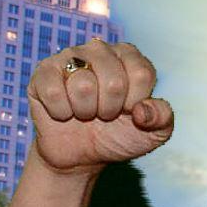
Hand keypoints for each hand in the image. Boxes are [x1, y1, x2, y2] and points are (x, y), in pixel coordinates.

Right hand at [28, 42, 173, 174]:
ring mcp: (69, 57)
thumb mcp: (153, 133)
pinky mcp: (43, 72)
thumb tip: (143, 110)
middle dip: (110, 110)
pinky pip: (54, 92)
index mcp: (129, 56)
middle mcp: (99, 50)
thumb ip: (162, 118)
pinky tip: (64, 112)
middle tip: (104, 114)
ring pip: (83, 86)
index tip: (129, 111)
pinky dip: (61, 112)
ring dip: (86, 112)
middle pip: (114, 82)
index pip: (141, 74)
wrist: (82, 155)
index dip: (135, 102)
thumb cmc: (119, 136)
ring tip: (85, 113)